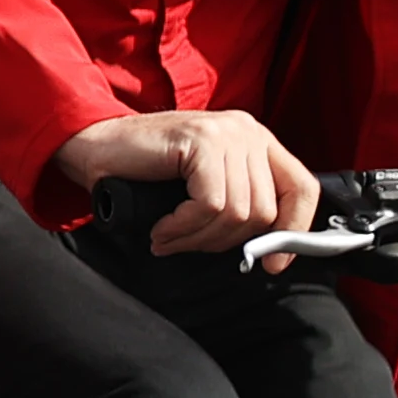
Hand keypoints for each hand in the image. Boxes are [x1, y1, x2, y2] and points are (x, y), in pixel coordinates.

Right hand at [59, 108, 316, 261]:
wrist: (93, 145)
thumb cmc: (144, 173)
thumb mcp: (204, 187)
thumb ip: (239, 202)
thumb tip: (272, 252)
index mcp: (257, 141)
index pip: (303, 189)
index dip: (293, 232)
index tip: (271, 264)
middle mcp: (248, 132)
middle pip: (266, 210)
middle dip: (225, 242)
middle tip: (186, 244)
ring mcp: (226, 133)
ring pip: (237, 212)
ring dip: (198, 237)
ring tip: (168, 238)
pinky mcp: (202, 142)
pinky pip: (211, 204)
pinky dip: (184, 226)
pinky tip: (161, 228)